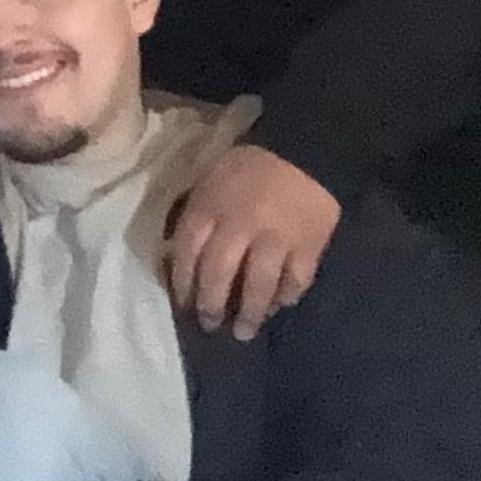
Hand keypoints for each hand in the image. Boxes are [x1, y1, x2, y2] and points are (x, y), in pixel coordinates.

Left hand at [159, 142, 340, 338]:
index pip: (187, 250)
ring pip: (258, 284)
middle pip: (218, 273)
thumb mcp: (208, 178)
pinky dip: (287, 295)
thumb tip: (170, 249)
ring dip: (248, 312)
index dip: (181, 280)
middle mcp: (240, 225)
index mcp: (210, 205)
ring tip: (243, 332)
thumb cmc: (248, 164)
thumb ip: (192, 211)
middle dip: (210, 304)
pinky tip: (279, 306)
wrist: (306, 148)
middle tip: (208, 325)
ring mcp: (276, 238)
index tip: (181, 303)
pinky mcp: (309, 245)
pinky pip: (296, 279)